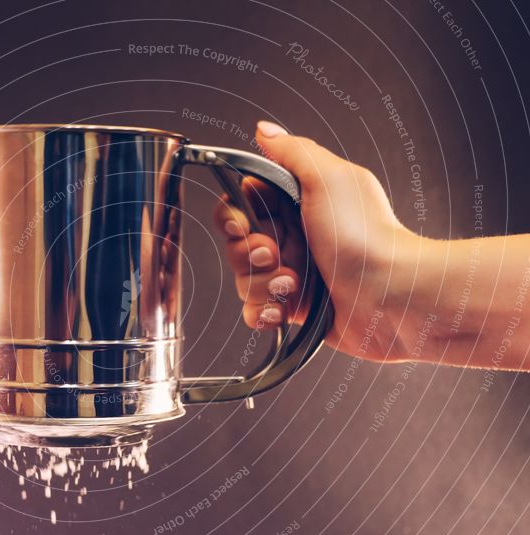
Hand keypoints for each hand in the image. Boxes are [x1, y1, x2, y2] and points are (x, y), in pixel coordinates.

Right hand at [214, 120, 423, 362]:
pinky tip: (281, 308)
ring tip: (292, 285)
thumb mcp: (329, 178)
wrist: (392, 295)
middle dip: (248, 253)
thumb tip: (265, 130)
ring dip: (261, 284)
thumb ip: (292, 152)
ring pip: (245, 281)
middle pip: (238, 245)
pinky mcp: (294, 308)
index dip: (234, 216)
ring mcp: (293, 275)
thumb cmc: (366, 237)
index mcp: (297, 205)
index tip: (243, 223)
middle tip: (274, 253)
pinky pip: (257, 311)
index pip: (242, 206)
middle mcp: (293, 238)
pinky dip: (263, 311)